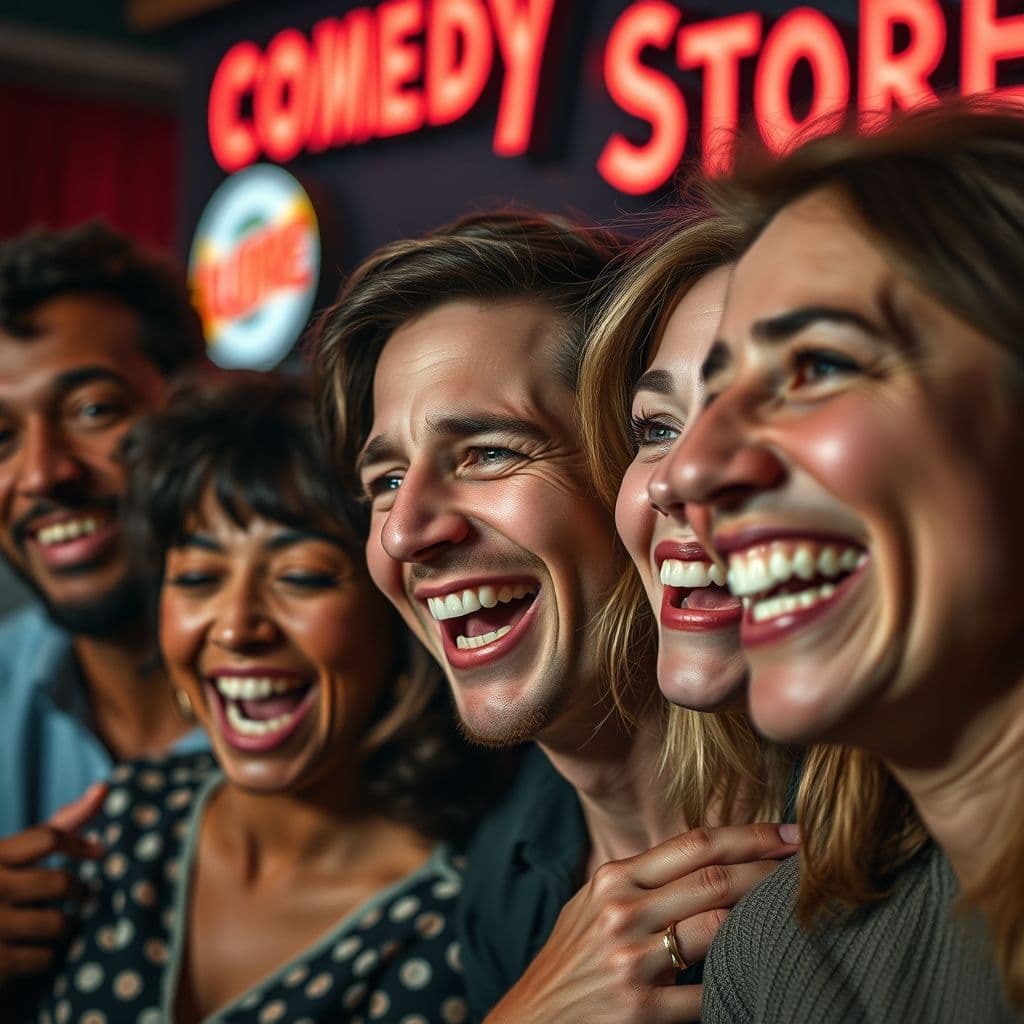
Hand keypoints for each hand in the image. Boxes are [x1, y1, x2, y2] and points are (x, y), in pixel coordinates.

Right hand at [0, 783, 106, 983]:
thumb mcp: (13, 853)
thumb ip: (58, 825)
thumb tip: (104, 788)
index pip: (47, 838)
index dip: (79, 844)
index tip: (99, 851)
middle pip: (59, 883)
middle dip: (80, 890)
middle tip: (84, 894)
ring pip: (56, 922)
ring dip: (67, 925)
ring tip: (63, 924)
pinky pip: (43, 957)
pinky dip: (48, 955)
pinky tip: (38, 951)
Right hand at [484, 822, 799, 1023]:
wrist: (530, 1021)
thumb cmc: (569, 962)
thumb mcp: (592, 907)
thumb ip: (640, 883)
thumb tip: (705, 861)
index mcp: (613, 879)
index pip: (694, 845)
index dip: (749, 836)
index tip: (789, 833)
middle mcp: (621, 912)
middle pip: (715, 879)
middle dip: (770, 867)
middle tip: (813, 861)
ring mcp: (632, 961)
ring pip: (720, 927)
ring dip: (766, 917)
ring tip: (798, 908)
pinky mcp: (642, 1011)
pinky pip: (709, 993)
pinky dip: (740, 981)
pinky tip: (764, 973)